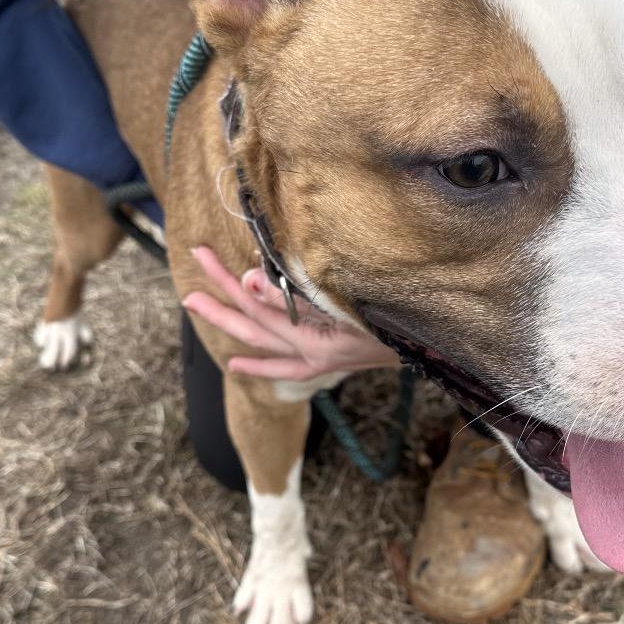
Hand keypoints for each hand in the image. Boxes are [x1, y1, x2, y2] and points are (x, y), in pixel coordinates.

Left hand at [182, 246, 399, 380]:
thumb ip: (294, 295)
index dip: (230, 282)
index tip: (206, 257)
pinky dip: (260, 365)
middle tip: (192, 269)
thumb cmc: (393, 317)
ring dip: (230, 320)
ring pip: (261, 341)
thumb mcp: (343, 303)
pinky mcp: (324, 365)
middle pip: (251, 323)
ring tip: (197, 303)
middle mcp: (308, 355)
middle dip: (219, 298)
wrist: (432, 350)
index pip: (258, 306)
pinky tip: (238, 366)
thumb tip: (249, 279)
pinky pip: (283, 366)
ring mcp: (315, 363)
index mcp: (311, 340)